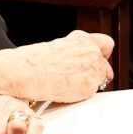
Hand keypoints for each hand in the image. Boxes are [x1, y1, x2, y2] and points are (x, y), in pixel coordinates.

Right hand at [0, 30, 114, 103]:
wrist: (26, 72)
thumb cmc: (33, 61)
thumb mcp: (56, 48)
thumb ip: (73, 52)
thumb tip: (78, 62)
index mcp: (81, 39)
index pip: (105, 43)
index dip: (101, 54)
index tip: (97, 60)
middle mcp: (91, 51)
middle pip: (106, 66)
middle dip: (98, 73)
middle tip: (81, 79)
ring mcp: (93, 68)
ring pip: (102, 81)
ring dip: (90, 85)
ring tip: (70, 86)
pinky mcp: (90, 85)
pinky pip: (93, 94)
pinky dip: (82, 95)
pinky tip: (67, 91)